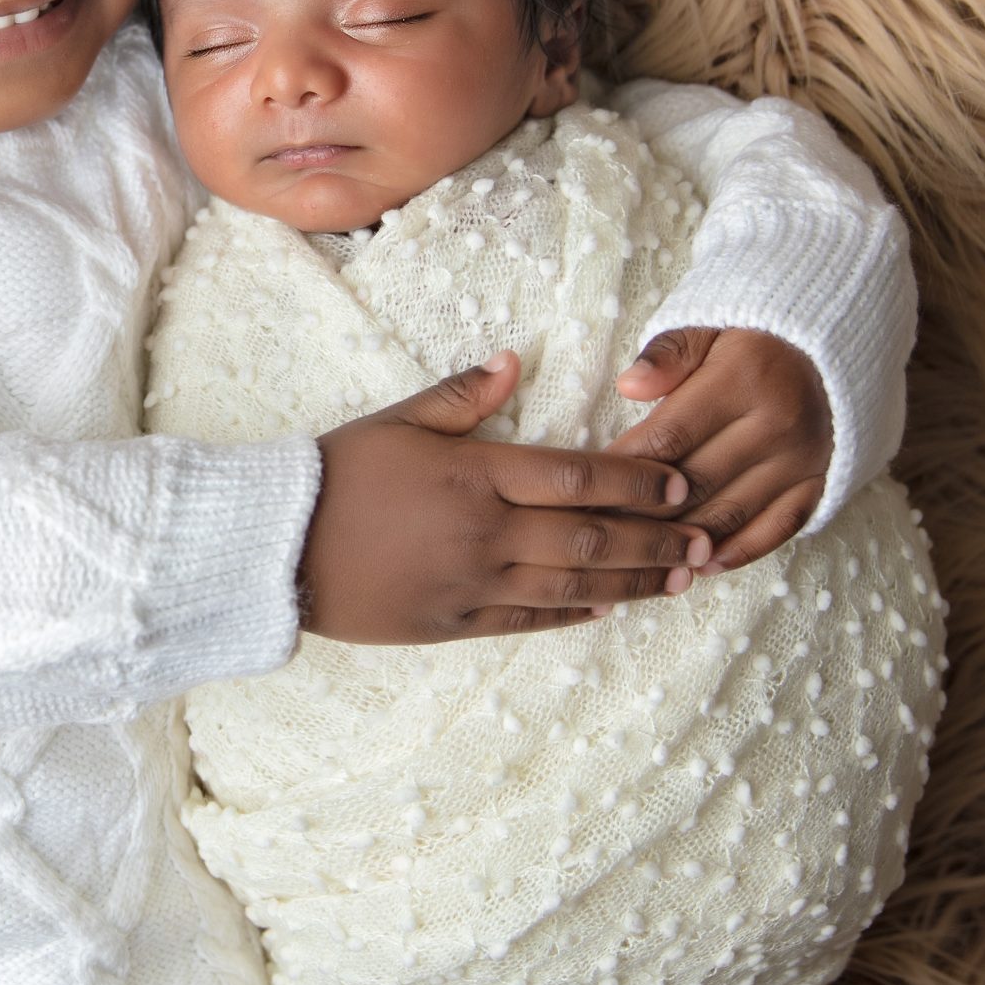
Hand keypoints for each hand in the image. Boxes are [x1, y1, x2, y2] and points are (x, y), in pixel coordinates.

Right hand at [300, 352, 710, 643]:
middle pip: (592, 537)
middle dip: (657, 540)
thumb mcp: (397, 420)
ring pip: (573, 587)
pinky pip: (530, 621)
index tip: (680, 484)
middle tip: (707, 541)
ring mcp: (472, 584)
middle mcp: (485, 532)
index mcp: (476, 473)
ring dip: (633, 583)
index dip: (638, 481)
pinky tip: (609, 608)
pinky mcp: (454, 624)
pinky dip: (575, 614)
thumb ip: (464, 394)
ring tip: (680, 580)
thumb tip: (517, 359)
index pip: (578, 475)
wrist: (276, 547)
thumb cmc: (336, 473)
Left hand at [610, 327, 829, 573]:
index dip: (624, 467)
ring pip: (732, 513)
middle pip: (696, 482)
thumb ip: (667, 355)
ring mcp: (800, 458)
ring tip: (643, 555)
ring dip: (684, 541)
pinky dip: (740, 552)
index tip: (590, 487)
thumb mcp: (707, 330)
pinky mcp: (817, 483)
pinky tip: (703, 565)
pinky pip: (777, 529)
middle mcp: (776, 423)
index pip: (669, 436)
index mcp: (742, 379)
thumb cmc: (749, 345)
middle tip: (604, 531)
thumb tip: (629, 386)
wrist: (827, 355)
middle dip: (645, 511)